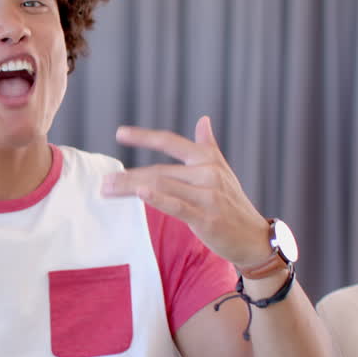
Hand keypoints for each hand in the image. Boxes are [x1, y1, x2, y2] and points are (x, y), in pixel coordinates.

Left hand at [103, 116, 272, 268]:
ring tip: (108, 190)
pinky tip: (141, 193)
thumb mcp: (222, 170)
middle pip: (158, 170)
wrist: (253, 237)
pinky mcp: (206, 217)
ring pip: (162, 186)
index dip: (145, 137)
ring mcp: (208, 195)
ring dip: (131, 188)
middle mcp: (208, 172)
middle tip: (104, 181)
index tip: (120, 133)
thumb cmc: (232, 203)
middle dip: (128, 176)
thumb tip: (203, 120)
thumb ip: (207, 146)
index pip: (171, 142)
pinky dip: (158, 198)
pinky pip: (177, 205)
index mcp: (207, 159)